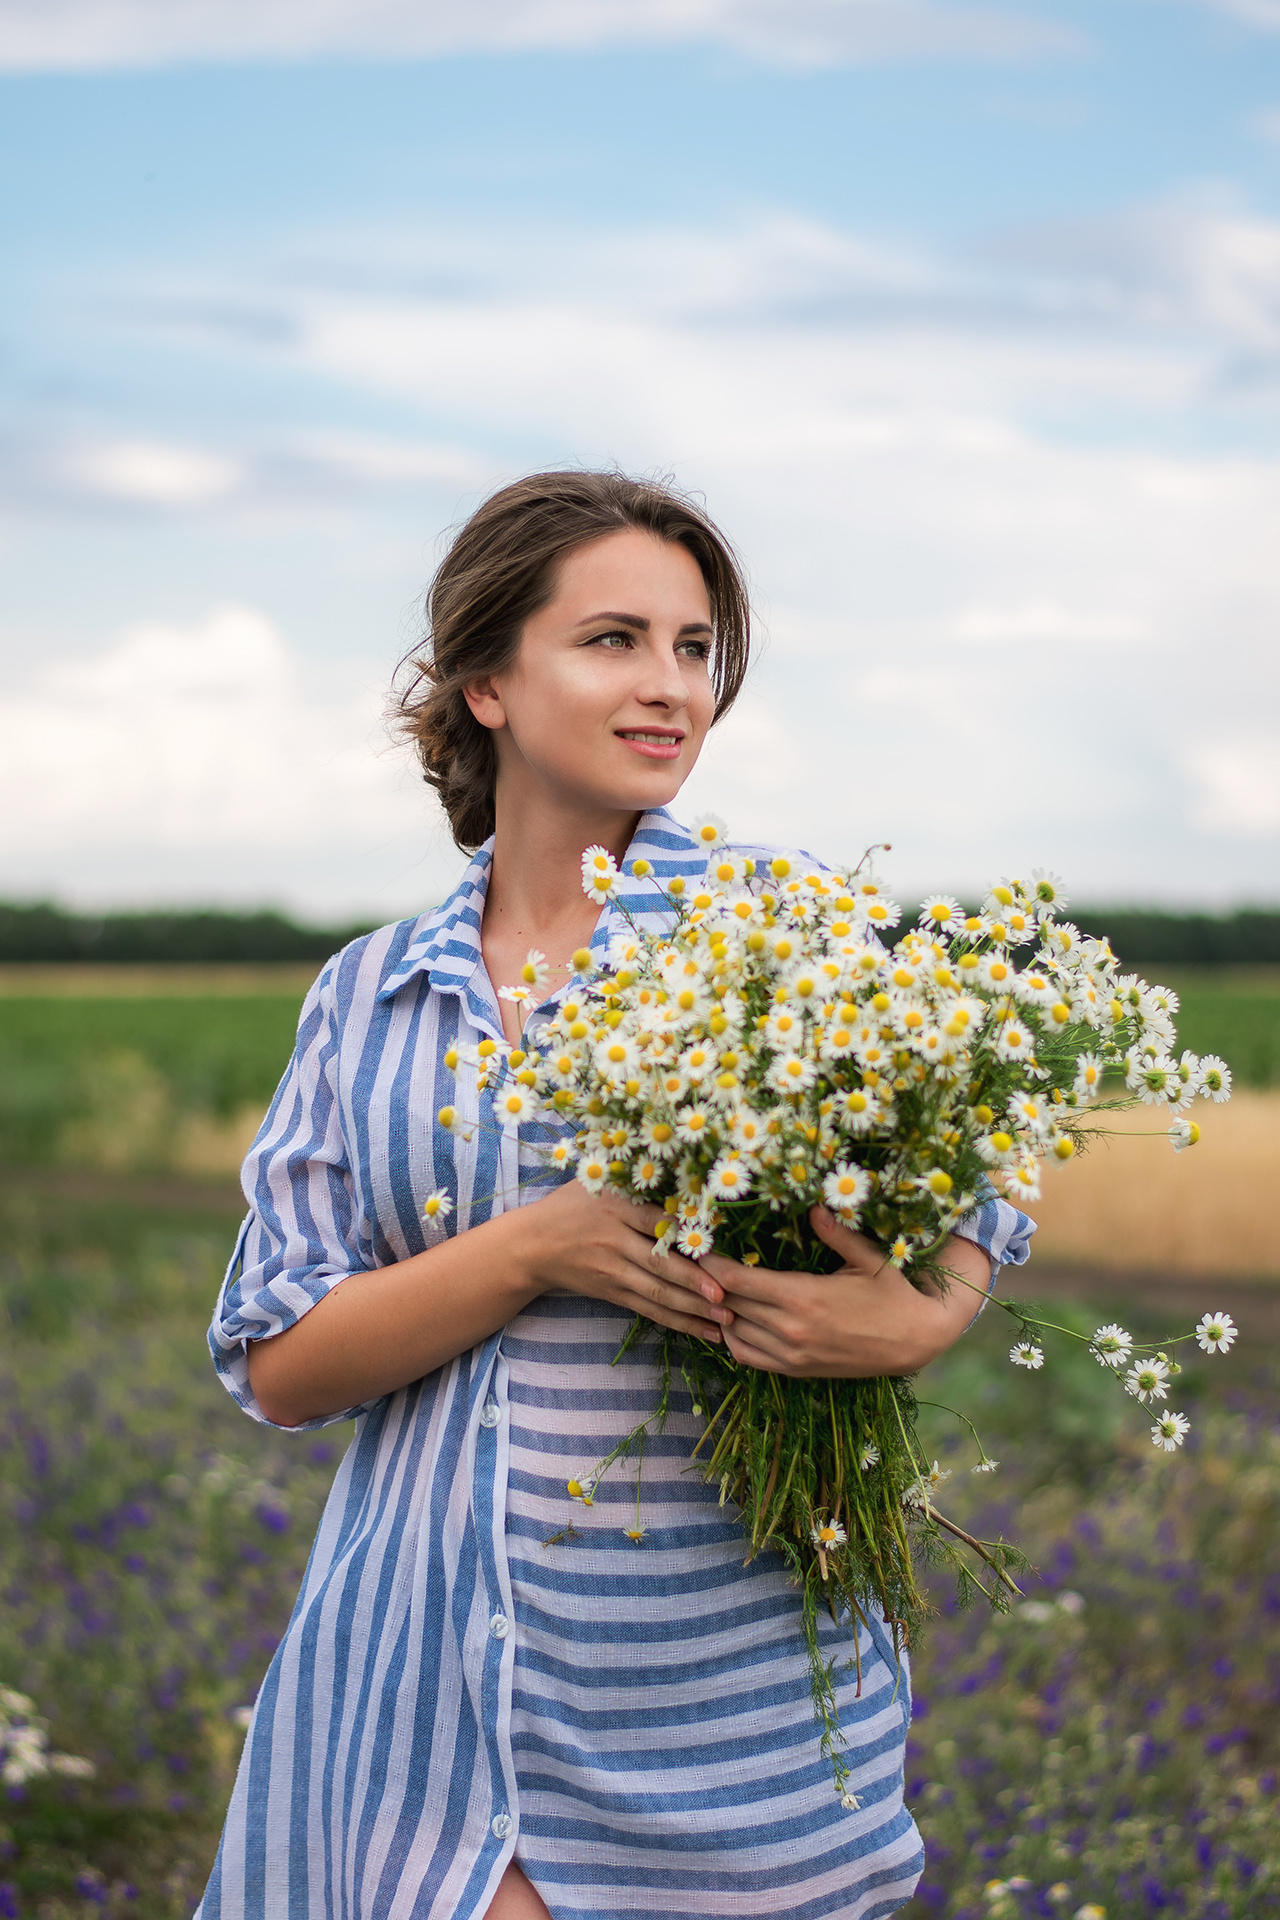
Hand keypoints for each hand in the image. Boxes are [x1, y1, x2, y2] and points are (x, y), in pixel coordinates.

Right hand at [521, 1181, 728, 1343]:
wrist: (531, 1246)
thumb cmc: (571, 1206)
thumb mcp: (597, 1183)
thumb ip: (634, 1181)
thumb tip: (685, 1174)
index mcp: (613, 1207)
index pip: (653, 1220)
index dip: (682, 1234)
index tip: (714, 1245)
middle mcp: (614, 1241)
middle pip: (659, 1264)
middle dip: (695, 1283)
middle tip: (727, 1296)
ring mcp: (613, 1272)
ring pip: (658, 1293)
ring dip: (694, 1309)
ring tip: (726, 1319)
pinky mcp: (613, 1293)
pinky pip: (650, 1310)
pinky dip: (679, 1321)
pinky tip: (705, 1330)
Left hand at [695, 1206, 992, 1377]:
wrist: (915, 1341)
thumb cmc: (893, 1293)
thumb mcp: (869, 1258)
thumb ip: (836, 1232)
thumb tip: (813, 1206)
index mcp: (802, 1297)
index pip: (735, 1280)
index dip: (710, 1264)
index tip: (697, 1246)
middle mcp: (790, 1329)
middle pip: (727, 1304)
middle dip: (707, 1283)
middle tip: (692, 1262)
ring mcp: (791, 1354)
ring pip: (732, 1332)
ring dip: (718, 1310)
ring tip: (710, 1287)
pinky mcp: (796, 1370)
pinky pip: (747, 1357)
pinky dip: (732, 1338)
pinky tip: (732, 1319)